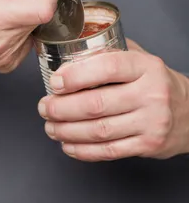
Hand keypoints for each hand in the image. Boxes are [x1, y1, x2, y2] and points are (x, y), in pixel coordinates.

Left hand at [38, 41, 188, 160]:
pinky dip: (83, 150)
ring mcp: (151, 122)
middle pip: (96, 104)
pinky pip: (108, 151)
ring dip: (67, 131)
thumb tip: (69, 51)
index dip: (75, 76)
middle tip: (45, 108)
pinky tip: (68, 145)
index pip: (107, 67)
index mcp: (146, 68)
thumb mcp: (142, 61)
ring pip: (99, 130)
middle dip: (62, 108)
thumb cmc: (158, 85)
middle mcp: (151, 94)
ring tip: (51, 127)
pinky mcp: (148, 145)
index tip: (55, 82)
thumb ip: (111, 54)